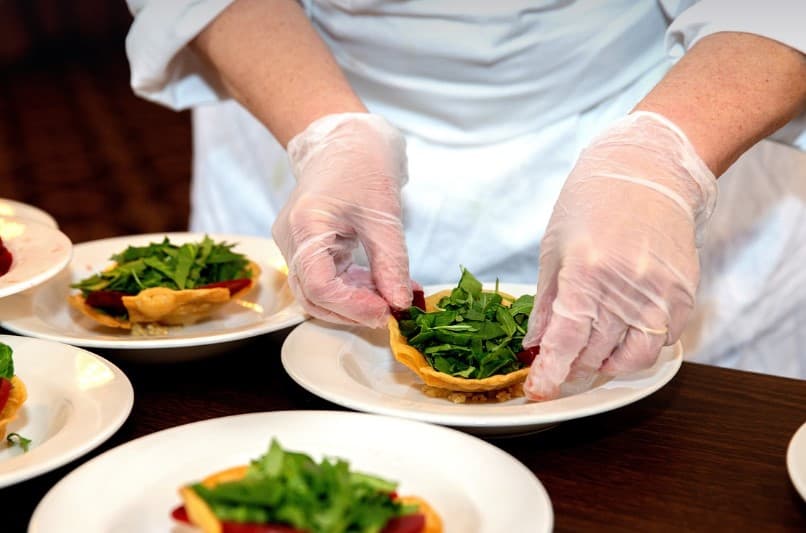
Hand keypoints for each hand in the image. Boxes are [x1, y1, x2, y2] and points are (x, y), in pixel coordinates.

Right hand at [272, 113, 411, 327]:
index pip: (319, 285)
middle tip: (390, 314)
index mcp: (305, 226)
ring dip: (353, 303)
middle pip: (313, 296)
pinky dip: (351, 289)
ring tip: (389, 299)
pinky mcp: (306, 246)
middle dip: (352, 312)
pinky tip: (379, 287)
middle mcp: (291, 239)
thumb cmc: (363, 164)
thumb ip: (391, 263)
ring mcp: (295, 244)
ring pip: (317, 293)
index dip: (352, 306)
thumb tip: (400, 303)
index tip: (386, 312)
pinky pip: (324, 279)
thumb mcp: (384, 215)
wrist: (346, 139)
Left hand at [523, 111, 717, 399]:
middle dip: (571, 368)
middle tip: (558, 368)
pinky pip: (660, 342)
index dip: (550, 372)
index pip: (566, 340)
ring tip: (588, 359)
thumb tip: (535, 344)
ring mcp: (660, 293)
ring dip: (605, 366)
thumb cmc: (592, 202)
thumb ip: (547, 303)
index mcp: (586, 272)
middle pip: (595, 353)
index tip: (538, 391)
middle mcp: (626, 286)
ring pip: (631, 358)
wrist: (647, 171)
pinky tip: (619, 339)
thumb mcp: (554, 249)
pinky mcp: (683, 294)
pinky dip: (636, 350)